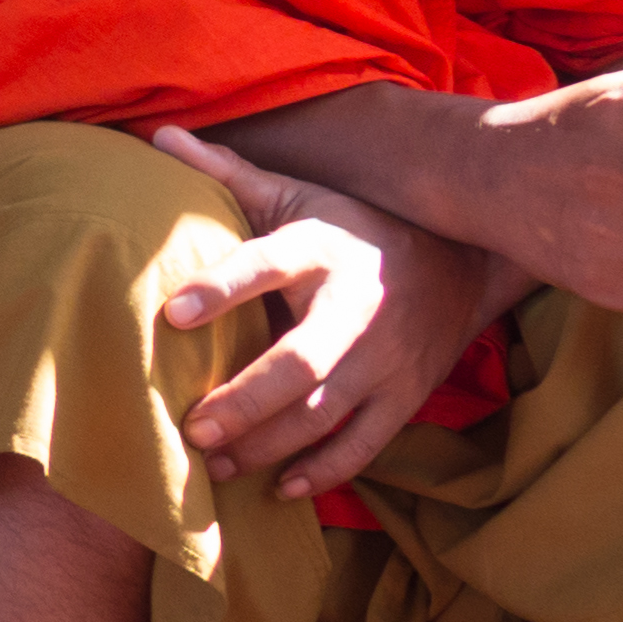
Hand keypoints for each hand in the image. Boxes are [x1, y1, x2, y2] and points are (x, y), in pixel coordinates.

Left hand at [148, 124, 490, 500]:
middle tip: (190, 426)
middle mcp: (355, 307)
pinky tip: (281, 487)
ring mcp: (385, 359)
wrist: (461, 262)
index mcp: (321, 249)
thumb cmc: (353, 228)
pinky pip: (366, 445)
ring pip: (326, 413)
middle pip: (300, 363)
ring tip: (215, 462)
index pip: (266, 264)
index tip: (171, 313)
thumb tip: (162, 134)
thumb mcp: (299, 195)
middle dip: (245, 400)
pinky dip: (326, 471)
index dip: (221, 288)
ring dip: (269, 445)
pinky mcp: (405, 396)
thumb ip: (228, 173)